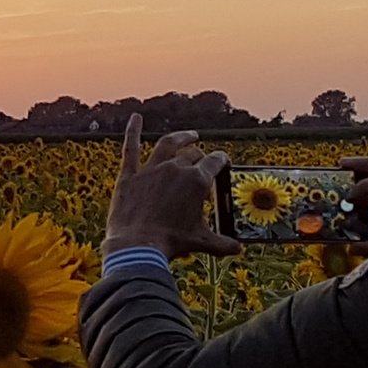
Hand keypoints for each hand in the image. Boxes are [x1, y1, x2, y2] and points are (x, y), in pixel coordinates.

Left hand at [103, 114, 241, 260]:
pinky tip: (135, 118)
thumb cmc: (171, 243)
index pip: (215, 162)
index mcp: (197, 181)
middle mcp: (175, 169)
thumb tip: (237, 250)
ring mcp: (151, 170)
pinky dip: (133, 131)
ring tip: (189, 135)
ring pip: (168, 144)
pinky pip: (131, 148)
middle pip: (193, 155)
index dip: (221, 160)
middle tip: (203, 161)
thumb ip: (222, 243)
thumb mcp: (201, 242)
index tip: (224, 161)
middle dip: (201, 157)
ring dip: (180, 137)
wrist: (137, 246)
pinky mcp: (130, 176)